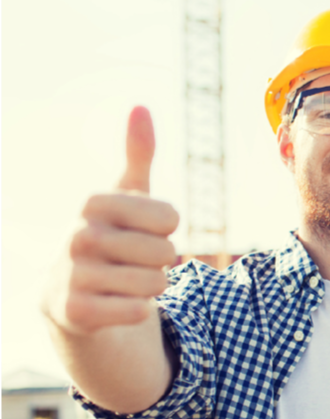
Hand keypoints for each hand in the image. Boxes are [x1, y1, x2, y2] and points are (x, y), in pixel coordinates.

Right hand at [45, 107, 179, 334]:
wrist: (72, 297)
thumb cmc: (113, 238)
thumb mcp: (126, 197)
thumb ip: (137, 155)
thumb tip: (141, 106)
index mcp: (94, 203)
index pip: (169, 218)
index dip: (168, 230)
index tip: (146, 231)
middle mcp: (77, 235)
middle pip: (164, 252)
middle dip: (161, 263)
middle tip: (135, 262)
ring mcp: (71, 274)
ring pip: (154, 284)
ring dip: (151, 289)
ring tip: (126, 283)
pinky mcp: (74, 312)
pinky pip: (136, 312)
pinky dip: (137, 312)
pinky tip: (115, 305)